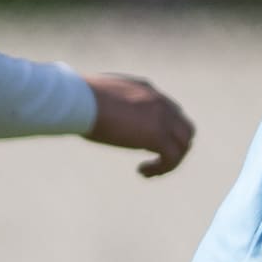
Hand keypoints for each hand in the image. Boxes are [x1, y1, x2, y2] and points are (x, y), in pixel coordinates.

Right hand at [81, 73, 195, 177]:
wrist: (79, 100)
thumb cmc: (77, 100)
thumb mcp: (97, 98)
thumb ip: (106, 105)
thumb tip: (92, 114)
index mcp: (145, 89)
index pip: (169, 110)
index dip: (163, 130)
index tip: (143, 143)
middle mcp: (159, 100)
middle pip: (183, 127)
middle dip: (174, 146)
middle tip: (155, 160)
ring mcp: (162, 117)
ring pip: (183, 143)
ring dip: (170, 161)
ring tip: (148, 170)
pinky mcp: (158, 135)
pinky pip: (173, 158)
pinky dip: (162, 168)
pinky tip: (142, 172)